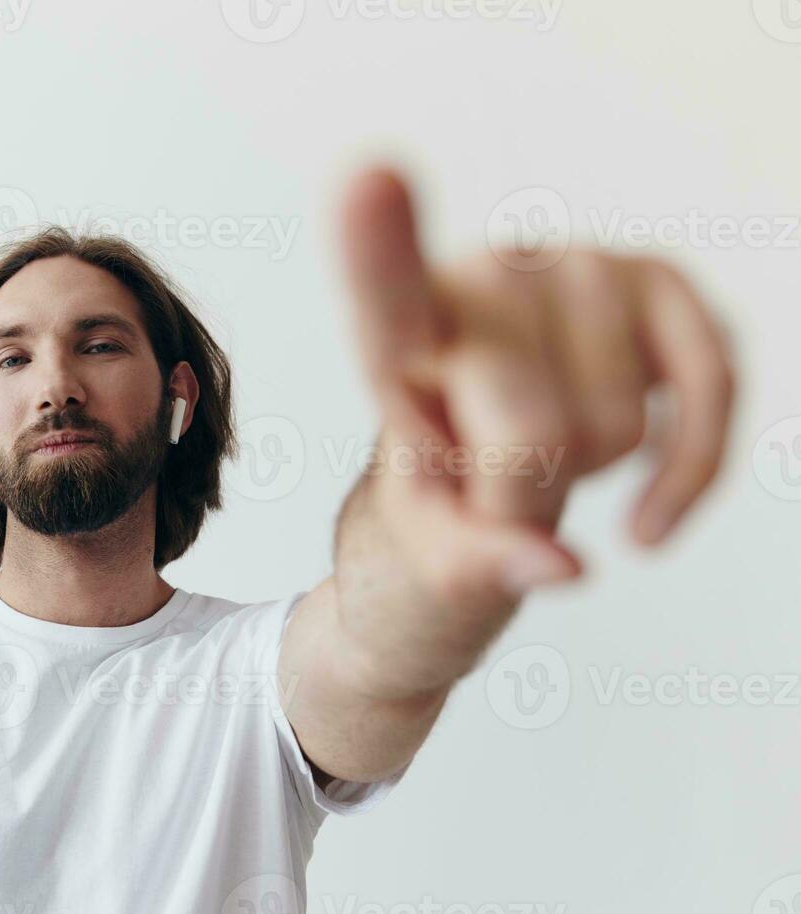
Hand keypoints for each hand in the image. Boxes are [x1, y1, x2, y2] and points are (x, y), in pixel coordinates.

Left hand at [339, 167, 735, 602]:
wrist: (489, 472)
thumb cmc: (446, 498)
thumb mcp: (427, 551)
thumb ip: (470, 565)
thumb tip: (564, 566)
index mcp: (398, 337)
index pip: (384, 295)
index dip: (378, 245)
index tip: (366, 180)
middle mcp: (483, 276)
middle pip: (530, 437)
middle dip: (523, 498)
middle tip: (491, 485)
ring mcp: (574, 265)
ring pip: (619, 429)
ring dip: (591, 471)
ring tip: (544, 447)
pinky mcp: (656, 278)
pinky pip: (712, 388)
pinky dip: (691, 470)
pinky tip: (646, 520)